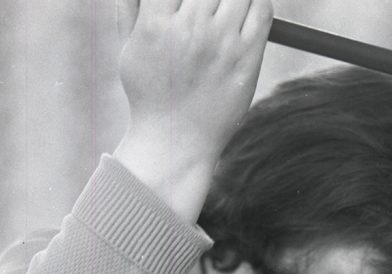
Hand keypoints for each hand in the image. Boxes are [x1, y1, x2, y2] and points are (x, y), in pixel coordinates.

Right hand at [113, 0, 272, 220]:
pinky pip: (262, 11)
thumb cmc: (150, 95)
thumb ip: (131, 6)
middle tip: (210, 7)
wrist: (175, 141)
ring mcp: (221, 44)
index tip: (187, 1)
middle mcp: (190, 30)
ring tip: (226, 8)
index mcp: (156, 24)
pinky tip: (247, 11)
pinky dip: (256, 2)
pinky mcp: (247, 59)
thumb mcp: (129, 49)